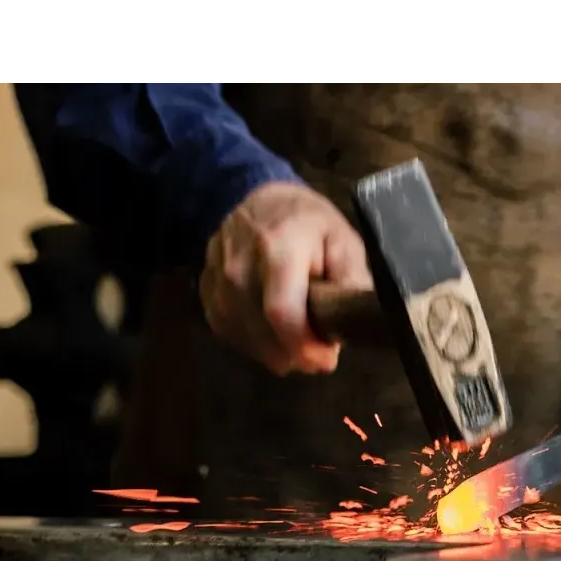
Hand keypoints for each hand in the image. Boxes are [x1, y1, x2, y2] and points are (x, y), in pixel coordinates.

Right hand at [200, 181, 371, 376]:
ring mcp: (217, 283)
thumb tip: (352, 324)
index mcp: (278, 248)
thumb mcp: (343, 242)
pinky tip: (273, 330)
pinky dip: (257, 343)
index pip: (282, 313)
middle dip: (297, 353)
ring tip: (298, 334)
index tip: (326, 359)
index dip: (305, 348)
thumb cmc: (307, 224)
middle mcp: (239, 267)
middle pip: (265, 336)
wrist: (255, 200)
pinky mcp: (207, 297)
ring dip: (277, 351)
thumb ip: (352, 283)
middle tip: (318, 347)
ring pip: (249, 343)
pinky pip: (233, 337)